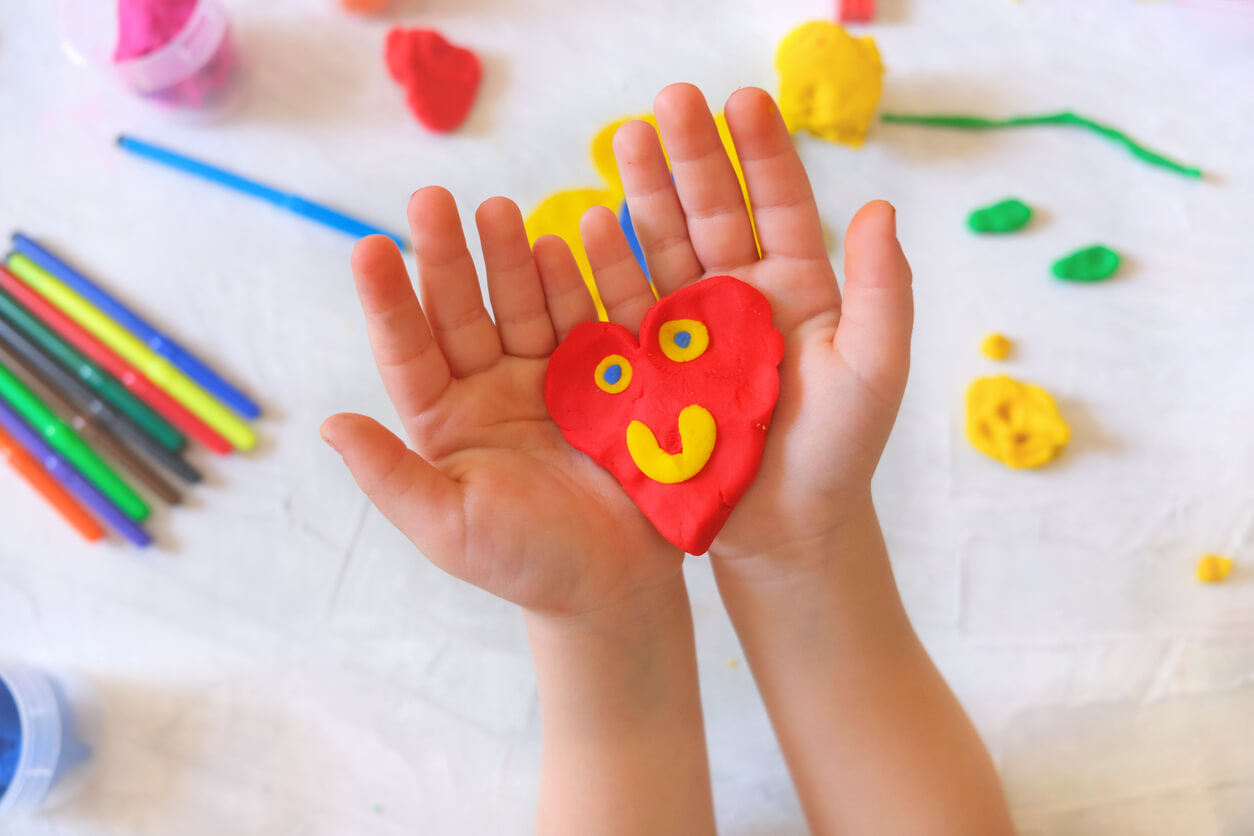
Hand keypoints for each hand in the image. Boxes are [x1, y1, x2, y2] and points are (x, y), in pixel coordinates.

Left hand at [321, 188, 682, 617]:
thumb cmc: (525, 562)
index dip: (389, 301)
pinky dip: (584, 280)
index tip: (368, 247)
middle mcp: (491, 386)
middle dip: (450, 257)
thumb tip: (331, 425)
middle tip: (433, 199)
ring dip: (513, 259)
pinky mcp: (608, 377)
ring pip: (525, 305)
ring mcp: (551, 376)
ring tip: (502, 211)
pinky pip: (591, 319)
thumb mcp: (447, 525)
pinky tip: (573, 240)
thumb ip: (391, 475)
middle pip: (464, 312)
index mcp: (445, 417)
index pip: (407, 350)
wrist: (616, 585)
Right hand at [597, 83, 913, 565]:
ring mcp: (689, 328)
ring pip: (664, 246)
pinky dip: (606, 265)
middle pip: (713, 210)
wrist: (784, 532)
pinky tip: (588, 224)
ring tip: (624, 140)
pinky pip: (625, 305)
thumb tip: (880, 207)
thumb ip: (883, 291)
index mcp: (797, 288)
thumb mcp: (874, 369)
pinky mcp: (649, 364)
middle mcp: (739, 297)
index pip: (779, 203)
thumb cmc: (838, 453)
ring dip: (644, 193)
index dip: (761, 152)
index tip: (742, 98)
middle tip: (668, 100)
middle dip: (692, 155)